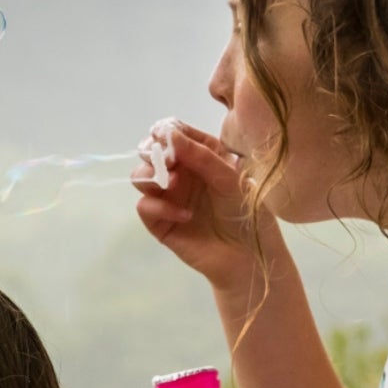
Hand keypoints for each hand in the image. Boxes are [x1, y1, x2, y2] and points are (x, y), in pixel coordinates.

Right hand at [132, 119, 271, 294]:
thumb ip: (200, 154)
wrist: (247, 256)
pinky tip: (185, 216)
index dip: (166, 131)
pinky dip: (160, 207)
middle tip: (167, 160)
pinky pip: (145, 206)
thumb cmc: (246, 212)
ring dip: (151, 176)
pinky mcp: (159, 222)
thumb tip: (168, 134)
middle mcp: (181, 174)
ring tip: (174, 184)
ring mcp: (168, 197)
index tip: (165, 134)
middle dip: (152, 151)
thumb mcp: (229, 177)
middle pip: (150, 152)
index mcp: (200, 156)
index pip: (175, 134)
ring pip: (140, 177)